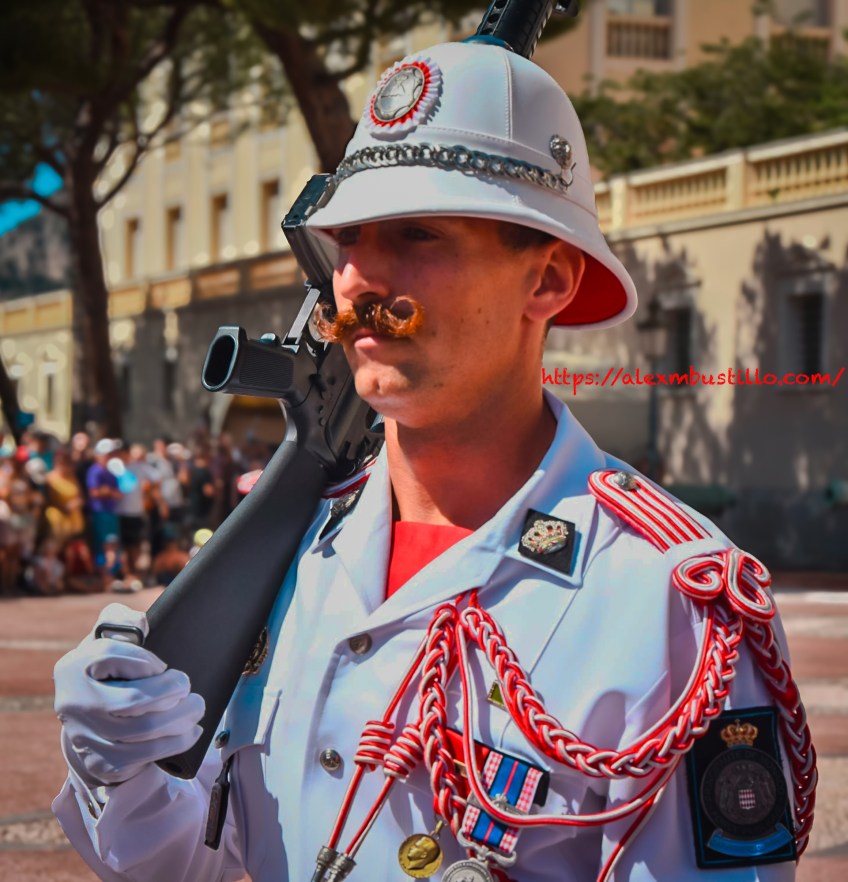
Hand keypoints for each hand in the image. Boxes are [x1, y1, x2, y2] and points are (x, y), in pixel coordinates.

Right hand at [54, 603, 204, 785]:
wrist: (89, 714)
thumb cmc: (109, 668)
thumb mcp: (108, 637)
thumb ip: (120, 619)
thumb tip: (142, 624)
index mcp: (74, 667)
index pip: (109, 655)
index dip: (144, 659)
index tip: (162, 664)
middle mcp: (74, 703)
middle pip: (131, 701)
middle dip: (171, 692)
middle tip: (188, 686)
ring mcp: (85, 737)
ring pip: (141, 732)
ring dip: (179, 719)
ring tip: (197, 707)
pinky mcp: (100, 762)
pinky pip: (141, 758)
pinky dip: (173, 744)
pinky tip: (190, 731)